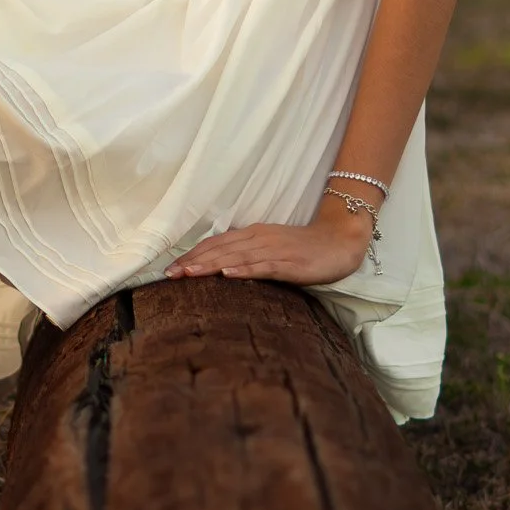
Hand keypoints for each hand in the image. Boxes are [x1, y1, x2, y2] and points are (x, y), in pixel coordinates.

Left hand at [164, 206, 373, 288]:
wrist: (340, 240)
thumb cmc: (304, 249)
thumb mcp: (271, 249)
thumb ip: (248, 256)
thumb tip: (221, 270)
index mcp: (252, 235)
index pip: (215, 244)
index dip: (192, 255)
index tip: (170, 269)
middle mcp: (259, 239)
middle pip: (219, 249)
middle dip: (192, 261)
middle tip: (168, 274)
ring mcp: (274, 250)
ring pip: (235, 256)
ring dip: (209, 265)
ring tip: (188, 274)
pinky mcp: (290, 263)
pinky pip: (263, 266)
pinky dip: (243, 270)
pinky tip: (228, 274)